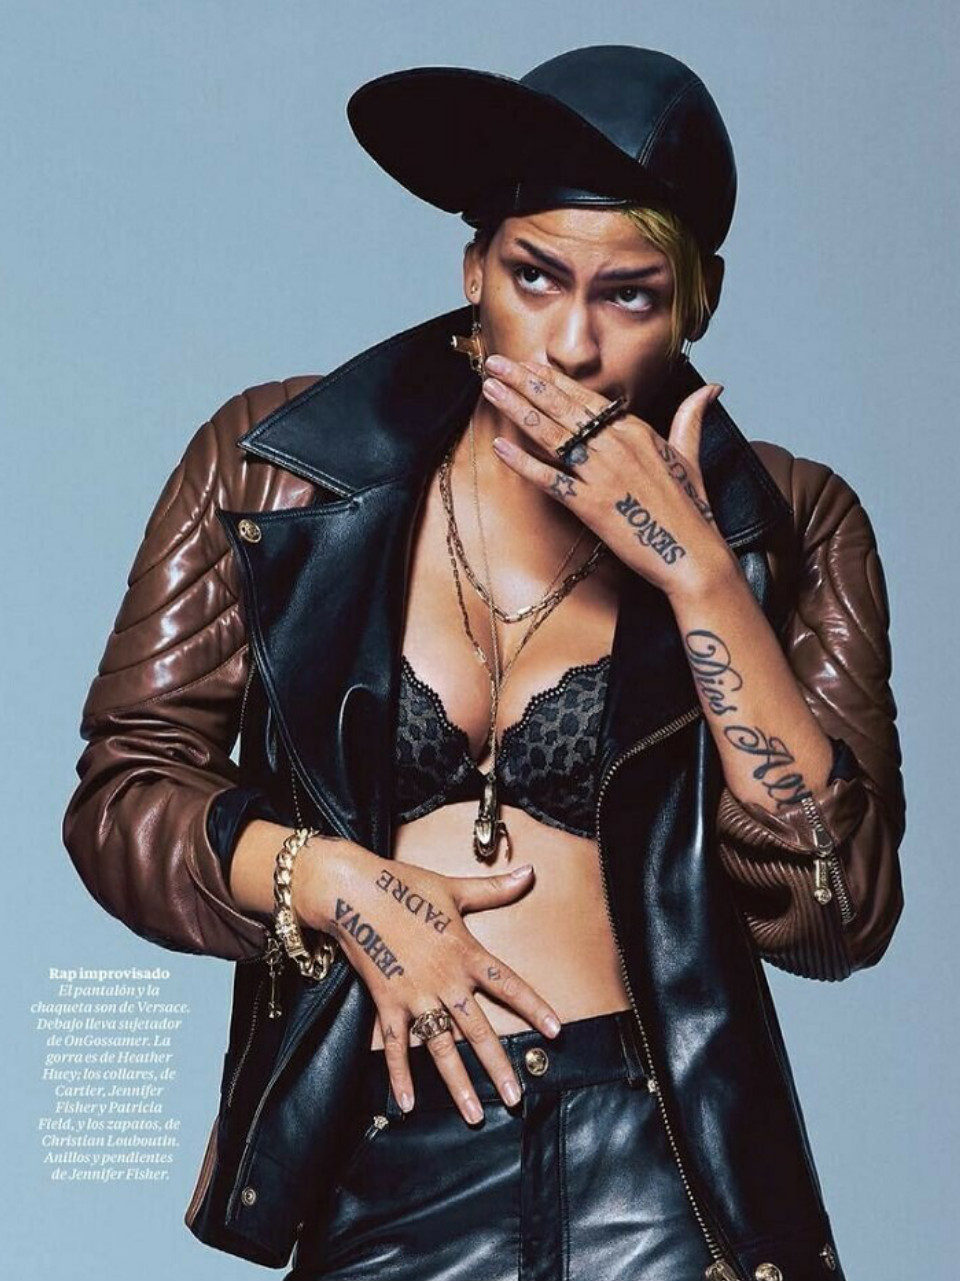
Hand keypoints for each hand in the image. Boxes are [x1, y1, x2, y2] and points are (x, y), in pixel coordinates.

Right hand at [294, 841, 560, 1123]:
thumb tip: (529, 872)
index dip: (534, 1007)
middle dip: (498, 1065)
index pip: (508, 985)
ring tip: (474, 1113)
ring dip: (458, 1082)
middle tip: (516, 1097)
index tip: (556, 1032)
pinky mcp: (387, 1001)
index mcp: (465, 952)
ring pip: (442, 1046)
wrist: (354, 891)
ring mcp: (415, 994)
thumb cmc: (405, 885)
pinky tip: (407, 1103)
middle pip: (478, 1029)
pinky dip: (400, 1074)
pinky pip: (395, 1044)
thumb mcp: (454, 887)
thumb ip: (494, 889)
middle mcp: (445, 979)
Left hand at [481, 354, 738, 598]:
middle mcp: (616, 445)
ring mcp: (602, 474)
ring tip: (490, 388)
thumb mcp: (689, 457)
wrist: (692, 555)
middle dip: (525, 381)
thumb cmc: (690, 510)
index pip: (586, 397)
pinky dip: (523, 463)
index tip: (527, 363)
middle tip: (495, 363)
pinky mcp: (591, 505)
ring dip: (517, 408)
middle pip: (562, 406)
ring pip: (551, 434)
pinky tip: (499, 447)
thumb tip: (713, 388)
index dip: (553, 379)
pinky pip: (550, 479)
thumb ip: (691, 418)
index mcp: (636, 430)